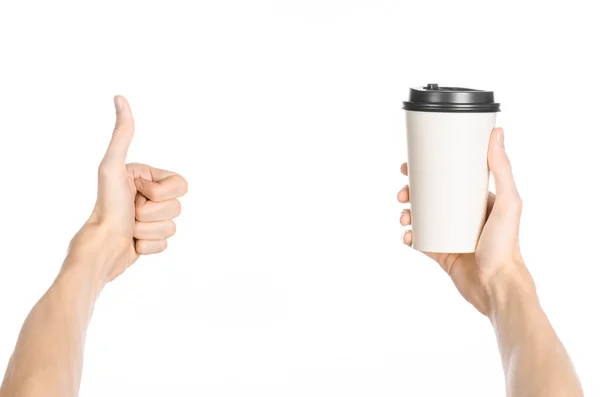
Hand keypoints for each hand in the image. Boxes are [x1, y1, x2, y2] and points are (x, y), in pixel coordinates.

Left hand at [73, 96, 187, 282]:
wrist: (102, 246)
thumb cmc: (107, 206)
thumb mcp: (113, 167)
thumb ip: (122, 134)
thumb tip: (119, 97)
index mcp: (147, 178)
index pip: (181, 185)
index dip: (162, 193)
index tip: (138, 193)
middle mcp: (150, 197)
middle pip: (178, 208)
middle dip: (153, 214)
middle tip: (131, 213)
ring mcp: (152, 219)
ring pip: (173, 227)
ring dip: (149, 230)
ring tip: (130, 228)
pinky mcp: (152, 240)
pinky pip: (166, 244)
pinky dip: (149, 245)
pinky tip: (133, 241)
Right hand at [398, 128, 532, 315]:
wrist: (497, 287)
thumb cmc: (506, 245)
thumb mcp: (508, 202)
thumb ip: (502, 169)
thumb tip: (497, 133)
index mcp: (478, 201)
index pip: (449, 178)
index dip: (427, 170)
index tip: (409, 165)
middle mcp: (463, 216)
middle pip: (430, 196)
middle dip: (410, 192)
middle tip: (401, 193)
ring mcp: (450, 234)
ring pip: (421, 218)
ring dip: (407, 214)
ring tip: (404, 218)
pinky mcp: (441, 253)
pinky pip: (419, 241)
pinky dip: (409, 237)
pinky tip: (406, 235)